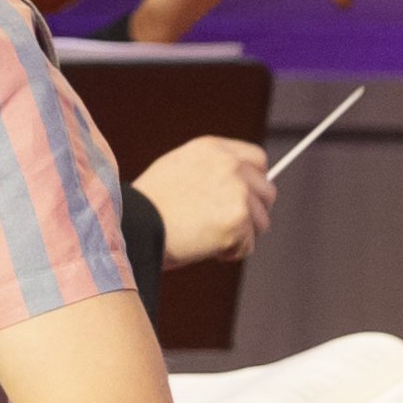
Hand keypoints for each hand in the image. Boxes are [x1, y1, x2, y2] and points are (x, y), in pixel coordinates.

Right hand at [134, 133, 270, 268]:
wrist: (135, 226)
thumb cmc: (149, 206)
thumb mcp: (179, 169)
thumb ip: (211, 170)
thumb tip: (241, 183)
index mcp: (215, 149)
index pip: (258, 160)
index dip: (255, 182)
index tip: (247, 199)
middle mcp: (230, 165)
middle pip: (267, 192)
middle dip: (253, 212)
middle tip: (228, 226)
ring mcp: (237, 192)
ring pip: (261, 222)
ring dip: (241, 235)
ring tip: (208, 237)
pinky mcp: (237, 220)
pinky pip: (248, 246)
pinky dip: (231, 253)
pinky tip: (206, 247)